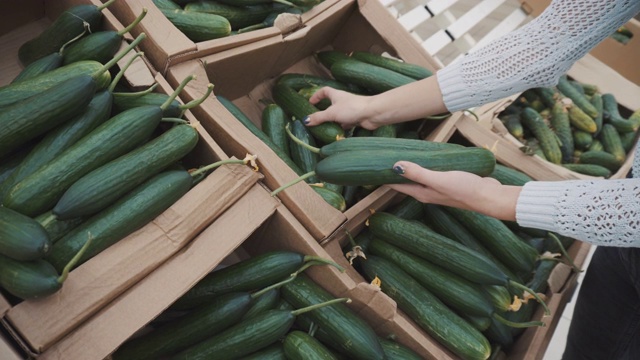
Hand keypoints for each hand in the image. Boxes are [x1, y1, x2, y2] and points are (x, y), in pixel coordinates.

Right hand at [304, 87, 379, 129]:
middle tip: (315, 119)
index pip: (324, 91)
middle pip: (330, 104)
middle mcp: (342, 101)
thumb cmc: (352, 108)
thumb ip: (318, 117)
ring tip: (322, 129)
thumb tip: (305, 121)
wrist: (372, 113)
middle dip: (322, 111)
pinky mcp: (354, 119)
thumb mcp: (332, 113)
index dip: (317, 95)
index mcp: (336, 95)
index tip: (310, 102)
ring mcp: (349, 110)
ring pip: (337, 116)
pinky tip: (335, 134)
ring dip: (331, 121)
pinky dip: (339, 128)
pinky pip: (344, 123)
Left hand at [386, 161, 521, 220]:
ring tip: (402, 154)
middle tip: (384, 157)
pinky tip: (429, 156)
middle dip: (395, 171)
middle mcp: (428, 192)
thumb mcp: (438, 180)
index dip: (384, 177)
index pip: (397, 185)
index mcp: (422, 193)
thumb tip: (395, 166)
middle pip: (406, 181)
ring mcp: (439, 188)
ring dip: (411, 168)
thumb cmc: (464, 190)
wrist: (489, 197)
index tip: (372, 167)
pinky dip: (427, 165)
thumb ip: (418, 173)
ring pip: (420, 176)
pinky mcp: (450, 182)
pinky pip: (433, 172)